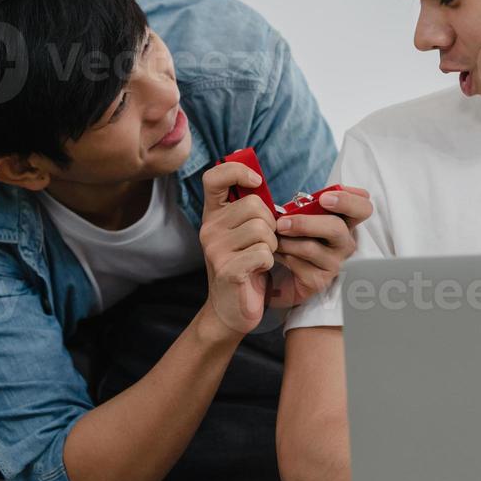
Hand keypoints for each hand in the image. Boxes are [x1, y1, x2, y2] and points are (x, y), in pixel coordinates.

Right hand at [197, 161, 277, 337]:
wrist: (233, 309)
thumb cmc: (246, 266)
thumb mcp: (243, 233)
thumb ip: (248, 209)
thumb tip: (259, 181)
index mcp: (212, 215)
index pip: (214, 177)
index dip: (238, 171)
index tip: (257, 183)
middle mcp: (208, 229)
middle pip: (254, 205)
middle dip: (271, 223)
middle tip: (265, 242)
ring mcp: (215, 249)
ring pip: (263, 230)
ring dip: (272, 245)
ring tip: (261, 257)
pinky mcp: (227, 269)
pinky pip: (264, 253)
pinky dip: (269, 262)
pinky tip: (259, 270)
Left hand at [270, 186, 372, 305]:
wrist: (283, 272)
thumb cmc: (296, 237)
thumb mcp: (303, 216)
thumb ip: (306, 205)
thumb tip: (295, 202)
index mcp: (346, 221)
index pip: (363, 207)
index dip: (348, 200)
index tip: (324, 198)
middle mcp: (345, 243)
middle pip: (336, 228)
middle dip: (306, 223)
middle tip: (283, 222)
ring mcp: (335, 263)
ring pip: (311, 248)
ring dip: (286, 240)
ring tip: (273, 235)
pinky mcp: (319, 281)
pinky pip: (298, 264)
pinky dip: (282, 254)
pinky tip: (274, 251)